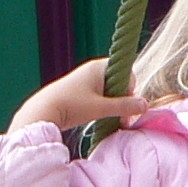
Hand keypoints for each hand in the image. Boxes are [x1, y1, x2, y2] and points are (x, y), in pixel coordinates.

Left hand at [14, 59, 148, 133]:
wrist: (41, 112)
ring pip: (107, 91)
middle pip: (117, 83)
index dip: (129, 89)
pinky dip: (101, 106)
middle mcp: (91, 70)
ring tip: (108, 119)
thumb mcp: (101, 108)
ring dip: (112, 106)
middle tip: (120, 118)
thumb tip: (146, 105)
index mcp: (98, 67)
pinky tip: (97, 117)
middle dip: (122, 100)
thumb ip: (125, 106)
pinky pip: (97, 95)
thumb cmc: (72, 106)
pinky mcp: (77, 91)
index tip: (124, 104)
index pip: (126, 73)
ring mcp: (84, 80)